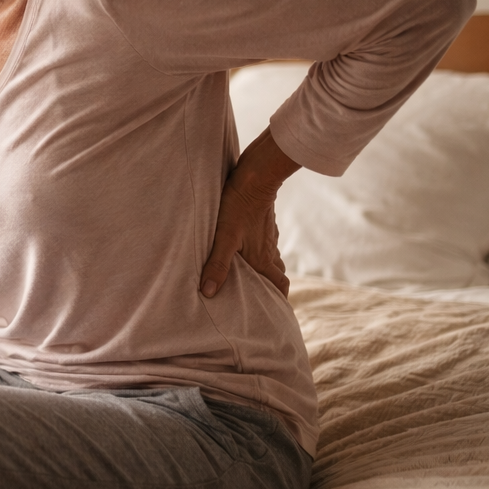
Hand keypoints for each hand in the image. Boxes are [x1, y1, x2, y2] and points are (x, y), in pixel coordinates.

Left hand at [200, 128, 300, 298]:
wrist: (256, 176)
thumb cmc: (238, 206)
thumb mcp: (224, 237)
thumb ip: (217, 265)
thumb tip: (208, 292)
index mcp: (262, 259)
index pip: (279, 285)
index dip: (280, 300)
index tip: (277, 312)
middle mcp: (269, 249)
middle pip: (277, 274)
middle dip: (273, 287)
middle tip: (263, 297)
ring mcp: (269, 234)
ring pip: (272, 257)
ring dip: (266, 268)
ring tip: (253, 276)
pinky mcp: (264, 221)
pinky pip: (267, 242)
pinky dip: (261, 250)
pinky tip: (248, 246)